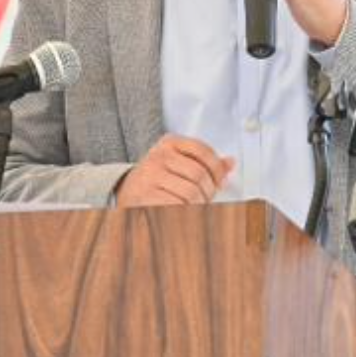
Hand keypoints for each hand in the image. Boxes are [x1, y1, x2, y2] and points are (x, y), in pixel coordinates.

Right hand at [114, 135, 234, 207]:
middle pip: (199, 175)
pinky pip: (177, 206)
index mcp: (170, 142)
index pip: (203, 151)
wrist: (125, 192)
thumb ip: (204, 162)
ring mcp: (150, 174)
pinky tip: (183, 213)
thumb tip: (230, 162)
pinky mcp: (145, 195)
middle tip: (207, 200)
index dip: (217, 170)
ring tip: (195, 208)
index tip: (220, 182)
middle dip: (209, 191)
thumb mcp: (178, 162)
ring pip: (191, 193)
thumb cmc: (156, 178)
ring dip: (199, 205)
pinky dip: (186, 214)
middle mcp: (159, 155)